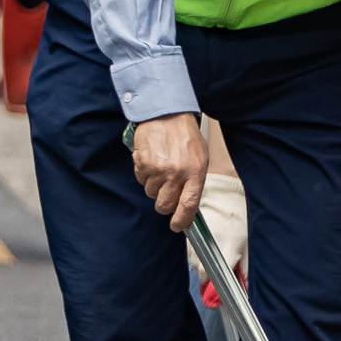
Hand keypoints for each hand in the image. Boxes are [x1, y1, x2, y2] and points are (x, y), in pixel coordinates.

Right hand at [131, 113, 207, 231]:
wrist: (166, 114)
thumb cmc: (185, 136)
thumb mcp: (200, 159)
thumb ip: (194, 182)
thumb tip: (186, 204)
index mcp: (196, 172)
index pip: (188, 205)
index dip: (181, 220)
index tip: (177, 226)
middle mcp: (177, 173)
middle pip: (165, 204)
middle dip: (164, 204)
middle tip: (165, 194)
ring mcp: (158, 168)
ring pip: (151, 192)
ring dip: (154, 186)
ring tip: (160, 169)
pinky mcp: (143, 163)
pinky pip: (141, 179)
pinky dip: (144, 174)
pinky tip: (151, 161)